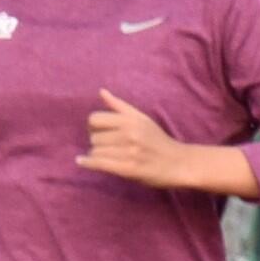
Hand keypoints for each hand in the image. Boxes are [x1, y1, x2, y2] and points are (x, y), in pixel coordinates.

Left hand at [78, 92, 192, 188]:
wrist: (178, 163)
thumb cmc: (158, 140)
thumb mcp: (142, 118)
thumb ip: (120, 106)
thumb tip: (101, 92)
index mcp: (131, 120)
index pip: (95, 119)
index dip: (94, 126)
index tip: (101, 132)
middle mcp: (129, 134)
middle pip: (94, 137)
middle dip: (98, 143)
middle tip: (109, 147)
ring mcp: (129, 152)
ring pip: (95, 151)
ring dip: (98, 155)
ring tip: (109, 156)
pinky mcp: (128, 168)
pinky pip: (99, 163)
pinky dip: (88, 163)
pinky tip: (80, 162)